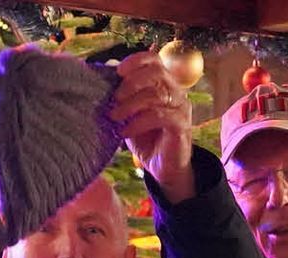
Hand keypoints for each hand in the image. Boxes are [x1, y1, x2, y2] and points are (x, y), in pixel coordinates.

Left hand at [111, 51, 194, 203]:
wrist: (163, 168)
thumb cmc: (146, 138)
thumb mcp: (129, 114)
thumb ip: (121, 95)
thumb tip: (106, 70)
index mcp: (163, 84)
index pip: (154, 60)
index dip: (135, 61)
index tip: (117, 72)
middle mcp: (175, 92)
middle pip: (157, 71)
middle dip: (131, 82)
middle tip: (114, 99)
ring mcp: (181, 108)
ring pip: (156, 94)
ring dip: (130, 104)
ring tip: (114, 117)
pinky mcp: (182, 125)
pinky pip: (160, 116)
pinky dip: (138, 122)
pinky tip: (125, 132)